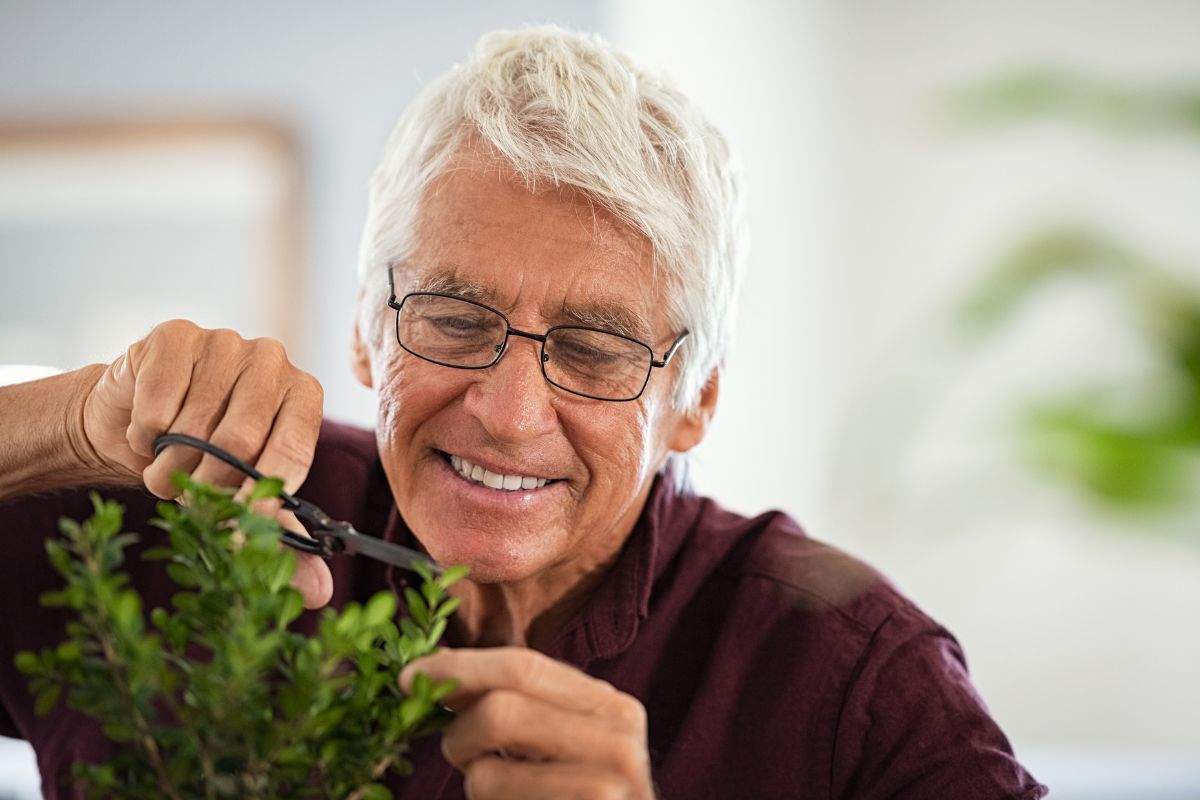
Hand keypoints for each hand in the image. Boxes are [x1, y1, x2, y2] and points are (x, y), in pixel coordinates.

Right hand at [78, 319, 331, 606]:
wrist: (137, 424)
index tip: (237, 528)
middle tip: (190, 497)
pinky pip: (159, 402)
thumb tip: (321, 594)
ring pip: (196, 425)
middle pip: (242, 441)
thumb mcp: (244, 498)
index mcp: (304, 395)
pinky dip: (146, 433)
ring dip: (171, 466)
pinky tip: (149, 431)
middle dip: (208, 486)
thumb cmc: (205, 459)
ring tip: (167, 468)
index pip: (292, 452)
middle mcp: (273, 360)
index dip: (262, 498)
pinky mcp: (176, 335)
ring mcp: (225, 341)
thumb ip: (282, 539)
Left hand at [399, 648, 654, 799]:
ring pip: (486, 774)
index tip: (409, 675)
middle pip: (500, 712)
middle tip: (462, 755)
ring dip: (474, 784)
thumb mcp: (557, 739)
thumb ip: (515, 701)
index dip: (460, 667)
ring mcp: (607, 791)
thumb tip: (434, 665)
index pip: (524, 667)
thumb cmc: (576, 795)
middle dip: (459, 734)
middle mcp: (618, 743)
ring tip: (502, 792)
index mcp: (612, 707)